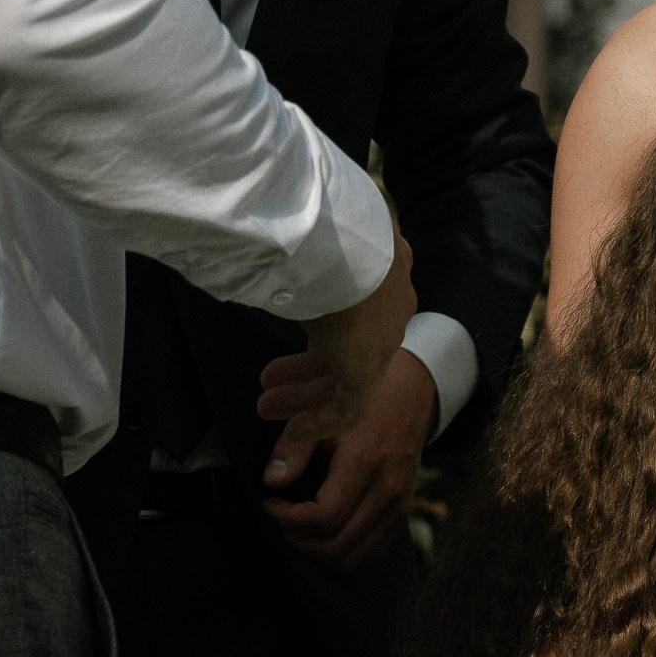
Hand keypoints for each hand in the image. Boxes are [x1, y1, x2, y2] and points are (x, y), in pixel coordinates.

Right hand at [255, 235, 418, 484]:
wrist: (335, 237)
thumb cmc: (312, 225)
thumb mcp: (312, 232)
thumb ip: (299, 247)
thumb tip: (265, 241)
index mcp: (383, 263)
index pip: (358, 304)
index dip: (324, 326)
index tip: (298, 333)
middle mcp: (390, 302)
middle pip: (350, 343)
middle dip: (308, 365)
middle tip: (271, 379)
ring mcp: (383, 336)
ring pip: (347, 376)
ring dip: (305, 393)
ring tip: (267, 407)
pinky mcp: (369, 367)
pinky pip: (349, 406)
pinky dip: (320, 420)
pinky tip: (294, 430)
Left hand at [263, 346, 437, 569]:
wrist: (410, 394)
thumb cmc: (361, 400)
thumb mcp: (321, 411)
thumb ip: (293, 447)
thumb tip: (272, 482)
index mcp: (365, 464)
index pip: (324, 519)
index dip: (288, 519)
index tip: (271, 503)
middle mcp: (387, 492)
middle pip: (337, 547)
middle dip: (299, 539)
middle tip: (281, 516)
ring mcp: (399, 506)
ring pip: (353, 558)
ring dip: (319, 549)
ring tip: (299, 524)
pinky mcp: (402, 514)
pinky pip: (369, 550)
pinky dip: (341, 548)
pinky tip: (323, 526)